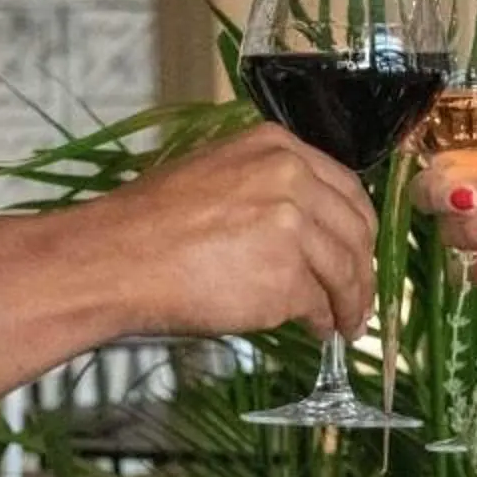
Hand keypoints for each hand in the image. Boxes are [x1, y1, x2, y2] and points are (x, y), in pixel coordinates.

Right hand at [94, 122, 378, 341]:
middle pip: (354, 229)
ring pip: (345, 270)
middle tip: (359, 297)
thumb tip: (304, 227)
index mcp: (276, 145)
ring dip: (349, 302)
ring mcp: (293, 226)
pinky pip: (318, 304)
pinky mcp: (287, 276)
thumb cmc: (148, 223)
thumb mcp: (213, 174)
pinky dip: (320, 321)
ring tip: (344, 325)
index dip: (357, 227)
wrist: (114, 259)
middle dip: (362, 269)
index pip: (345, 186)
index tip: (358, 252)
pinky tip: (316, 331)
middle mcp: (292, 177)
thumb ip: (265, 187)